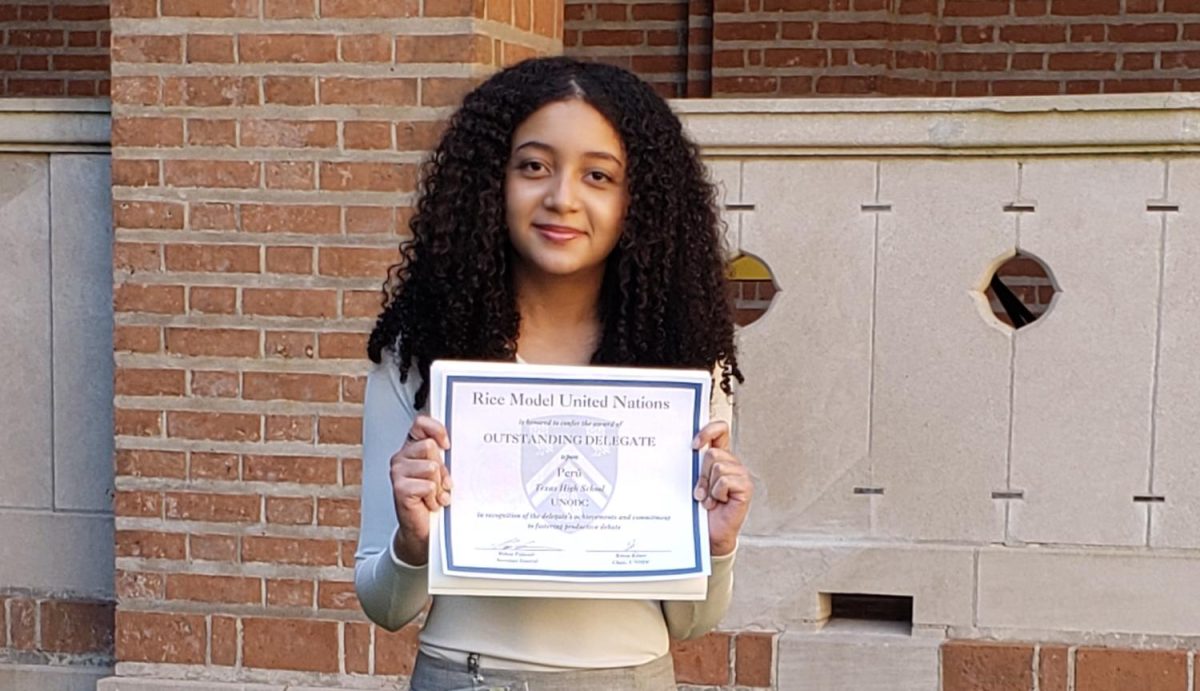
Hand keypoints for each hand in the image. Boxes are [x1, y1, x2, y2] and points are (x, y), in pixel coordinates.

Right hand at [389, 414, 451, 565]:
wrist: (423, 529)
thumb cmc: (432, 499)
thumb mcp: (440, 473)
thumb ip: (442, 456)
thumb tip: (452, 444)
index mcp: (411, 449)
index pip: (420, 423)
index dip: (436, 430)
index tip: (447, 445)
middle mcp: (401, 458)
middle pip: (430, 446)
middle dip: (442, 468)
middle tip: (440, 483)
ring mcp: (398, 473)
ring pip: (431, 467)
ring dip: (439, 485)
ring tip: (434, 495)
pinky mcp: (400, 489)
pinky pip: (428, 486)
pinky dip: (434, 497)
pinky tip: (429, 503)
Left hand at [692, 421, 751, 556]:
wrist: (709, 532)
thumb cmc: (701, 508)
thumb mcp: (694, 481)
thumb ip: (695, 463)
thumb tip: (689, 447)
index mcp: (721, 457)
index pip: (720, 430)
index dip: (708, 431)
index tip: (694, 445)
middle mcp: (732, 463)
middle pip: (713, 453)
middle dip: (702, 474)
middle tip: (700, 491)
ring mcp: (741, 475)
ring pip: (718, 467)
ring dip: (708, 486)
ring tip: (709, 499)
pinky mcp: (745, 487)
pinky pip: (724, 481)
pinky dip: (716, 494)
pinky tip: (718, 502)